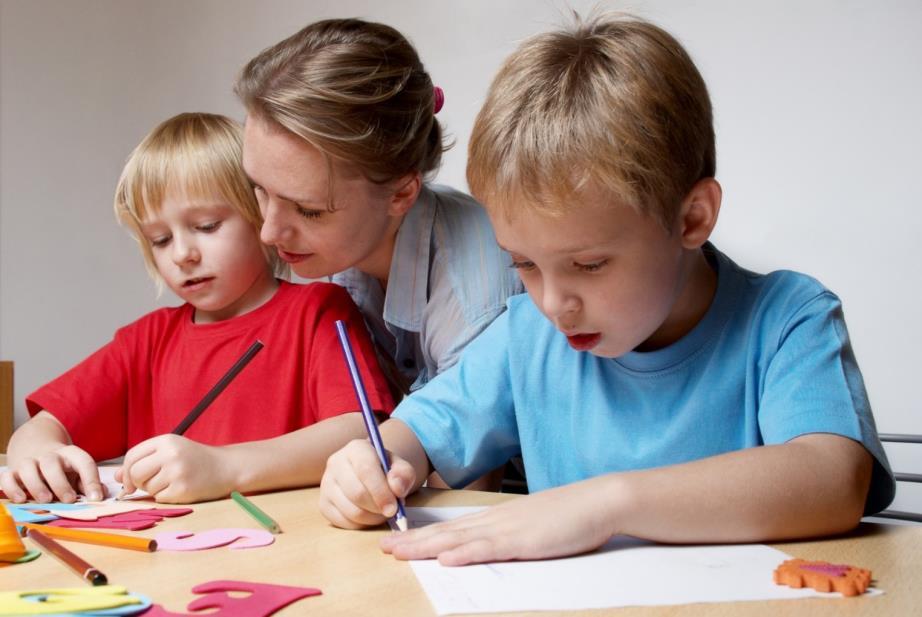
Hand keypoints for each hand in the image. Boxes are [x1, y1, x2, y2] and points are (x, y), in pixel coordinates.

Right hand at [0, 445, 103, 502]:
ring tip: (45, 500)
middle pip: (52, 463)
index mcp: (71, 455)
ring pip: (28, 467)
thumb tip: (100, 495)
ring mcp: (30, 462)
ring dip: (36, 485)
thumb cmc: (63, 468)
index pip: (84, 462)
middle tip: (68, 500)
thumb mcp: (78, 473)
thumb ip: (88, 484)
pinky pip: (8, 477)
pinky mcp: (13, 472)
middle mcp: (49, 456)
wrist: (36, 448)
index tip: (96, 498)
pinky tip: (20, 500)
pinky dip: (12, 488)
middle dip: (60, 483)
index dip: (92, 480)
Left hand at [117, 435, 232, 502]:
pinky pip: (159, 498)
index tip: (129, 480)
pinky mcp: (183, 490)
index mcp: (166, 440)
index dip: (125, 471)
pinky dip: (165, 497)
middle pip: (135, 473)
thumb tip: (116, 476)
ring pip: (147, 487)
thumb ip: (144, 460)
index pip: (131, 456)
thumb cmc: (195, 459)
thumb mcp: (170, 452)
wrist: (226, 468)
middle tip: (149, 483)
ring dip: (155, 490)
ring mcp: (177, 472)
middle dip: (137, 482)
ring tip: (172, 482)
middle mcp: (171, 454)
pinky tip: (179, 489)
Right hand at [319, 438, 416, 528]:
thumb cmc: (385, 470)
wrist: (369, 473)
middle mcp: (336, 463)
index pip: (365, 470)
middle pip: (357, 493)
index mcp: (356, 449)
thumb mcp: (400, 467)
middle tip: (392, 512)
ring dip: (372, 518)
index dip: (381, 491)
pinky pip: (343, 522)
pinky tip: (369, 516)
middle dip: (378, 507)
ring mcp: (326, 484)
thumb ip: (403, 475)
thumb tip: (397, 488)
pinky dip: (361, 525)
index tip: (394, 508)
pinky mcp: (323, 504)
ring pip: (350, 511)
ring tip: (382, 513)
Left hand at [380, 476, 617, 565]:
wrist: (600, 501)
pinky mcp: (525, 541)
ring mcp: (509, 530)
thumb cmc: (572, 515)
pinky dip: (465, 554)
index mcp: (499, 518)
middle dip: (412, 541)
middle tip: (382, 547)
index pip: (452, 529)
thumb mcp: (535, 526)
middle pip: (446, 533)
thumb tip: (495, 546)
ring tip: (398, 552)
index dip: (423, 535)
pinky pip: (489, 549)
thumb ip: (513, 535)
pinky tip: (445, 559)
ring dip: (425, 547)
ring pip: (458, 540)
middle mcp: (497, 521)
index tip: (398, 540)